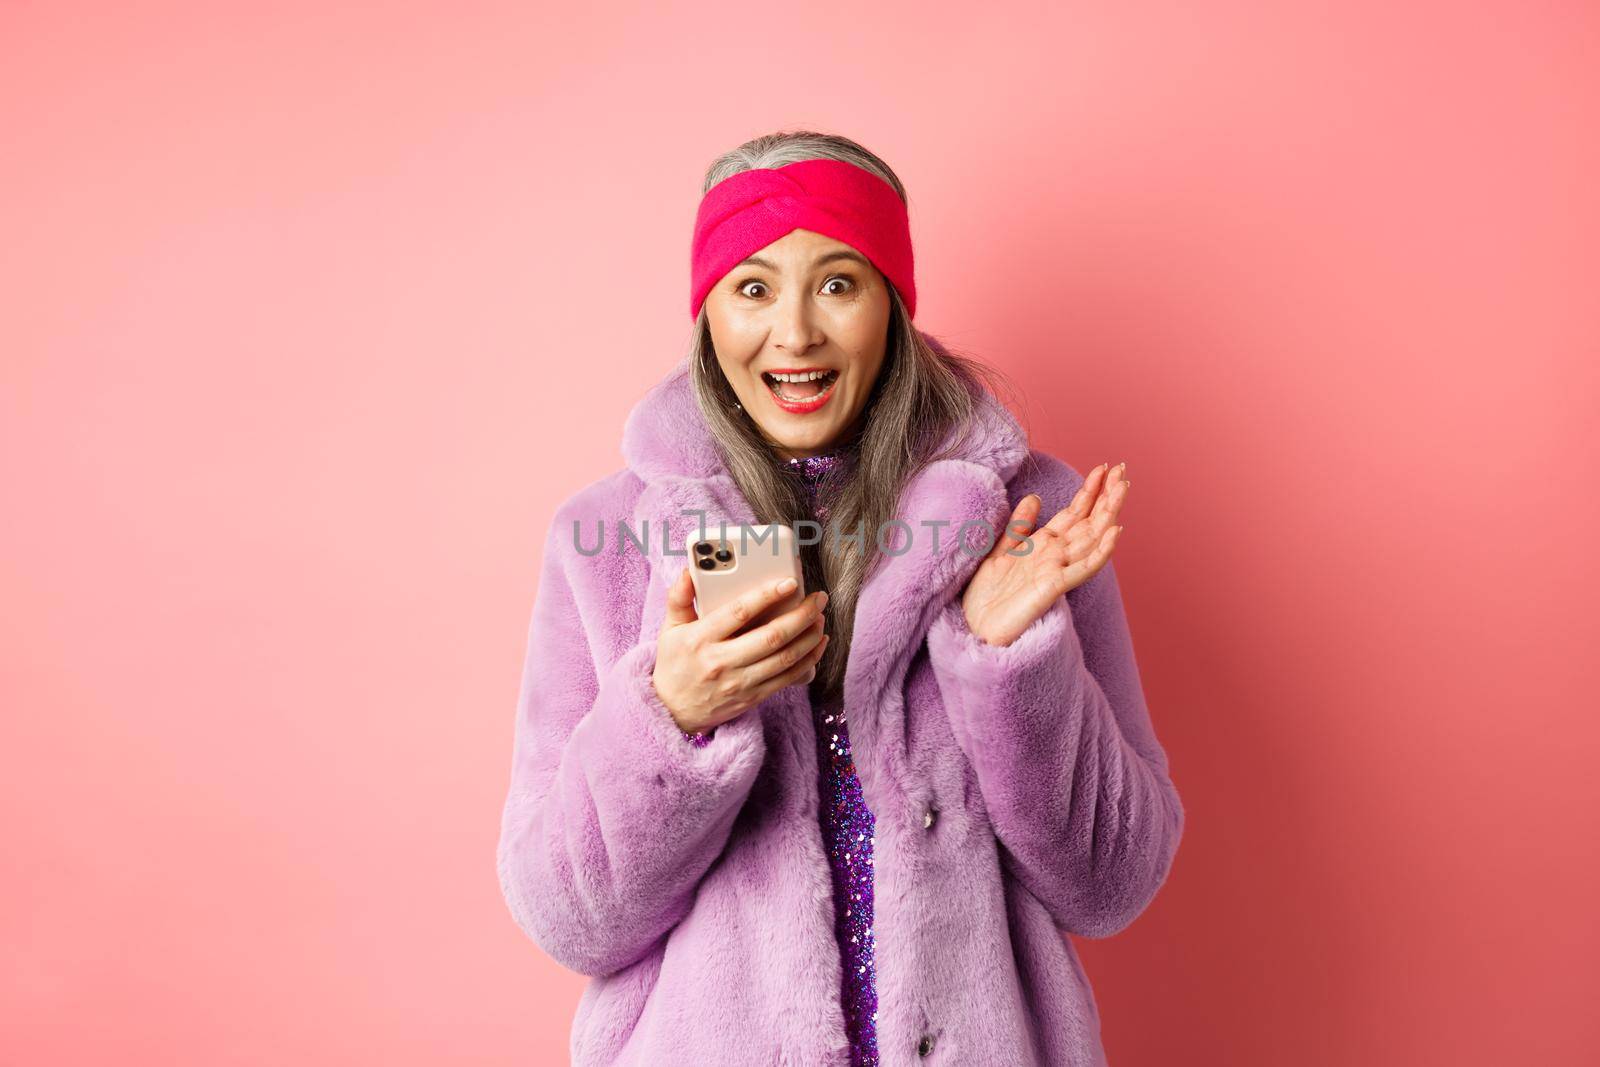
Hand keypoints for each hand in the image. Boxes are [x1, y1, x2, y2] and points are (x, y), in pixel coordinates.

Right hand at [651, 569, 829, 733]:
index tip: (789, 582)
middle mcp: (721, 661)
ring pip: (784, 658)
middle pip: (770, 637)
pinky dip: (809, 660)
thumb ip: (679, 598)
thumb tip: (689, 571)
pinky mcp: (753, 697)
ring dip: (809, 636)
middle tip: (818, 599)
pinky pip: (788, 678)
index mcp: (700, 639)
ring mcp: (739, 682)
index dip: (767, 596)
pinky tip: (818, 643)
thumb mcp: (669, 629)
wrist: (673, 712)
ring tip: (820, 617)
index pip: (738, 613)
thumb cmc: (675, 664)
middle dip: (800, 615)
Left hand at [960, 461, 1128, 647]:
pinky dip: (1101, 551)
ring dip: (1109, 514)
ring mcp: (1057, 571)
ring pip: (1091, 539)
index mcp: (1044, 546)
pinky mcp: (1052, 588)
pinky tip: (1114, 533)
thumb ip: (1018, 527)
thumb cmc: (986, 597)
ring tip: (1123, 489)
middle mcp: (1056, 556)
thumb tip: (1035, 498)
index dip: (1089, 491)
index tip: (1104, 467)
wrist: (973, 629)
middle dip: (1106, 496)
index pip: (1074, 513)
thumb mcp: (999, 551)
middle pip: (1089, 522)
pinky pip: (1081, 568)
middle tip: (1123, 468)